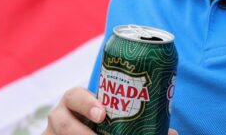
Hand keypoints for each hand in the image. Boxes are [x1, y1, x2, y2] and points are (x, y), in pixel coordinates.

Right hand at [42, 87, 178, 133]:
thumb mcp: (117, 121)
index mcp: (75, 103)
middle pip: (61, 121)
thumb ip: (141, 123)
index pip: (74, 95)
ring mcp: (52, 133)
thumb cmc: (104, 124)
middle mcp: (60, 117)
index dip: (86, 103)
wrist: (91, 128)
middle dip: (80, 131)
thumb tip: (173, 134)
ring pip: (56, 134)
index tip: (103, 113)